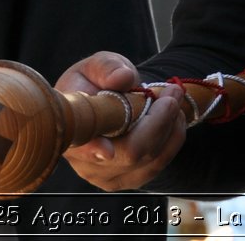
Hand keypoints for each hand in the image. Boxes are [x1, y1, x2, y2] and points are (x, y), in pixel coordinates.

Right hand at [58, 51, 186, 191]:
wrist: (103, 101)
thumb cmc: (95, 82)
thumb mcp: (96, 64)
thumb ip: (107, 67)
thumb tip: (122, 79)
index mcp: (70, 129)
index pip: (80, 145)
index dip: (93, 149)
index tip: (108, 149)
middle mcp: (83, 161)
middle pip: (129, 152)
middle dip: (159, 121)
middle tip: (173, 91)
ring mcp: (105, 176)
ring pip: (149, 160)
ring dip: (170, 127)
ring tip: (173, 99)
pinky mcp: (127, 180)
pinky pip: (158, 165)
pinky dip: (173, 139)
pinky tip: (173, 118)